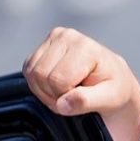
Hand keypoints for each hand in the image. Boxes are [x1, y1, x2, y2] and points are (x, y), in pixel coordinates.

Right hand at [23, 27, 139, 140]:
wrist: (110, 78)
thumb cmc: (112, 87)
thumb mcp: (109, 98)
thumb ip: (86, 101)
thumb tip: (62, 103)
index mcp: (85, 47)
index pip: (57, 80)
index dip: (65, 97)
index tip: (80, 98)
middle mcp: (67, 37)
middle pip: (40, 75)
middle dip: (52, 94)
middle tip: (71, 96)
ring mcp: (53, 39)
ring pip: (31, 74)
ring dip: (44, 90)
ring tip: (65, 90)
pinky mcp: (42, 47)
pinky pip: (27, 71)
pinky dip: (38, 84)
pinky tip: (55, 84)